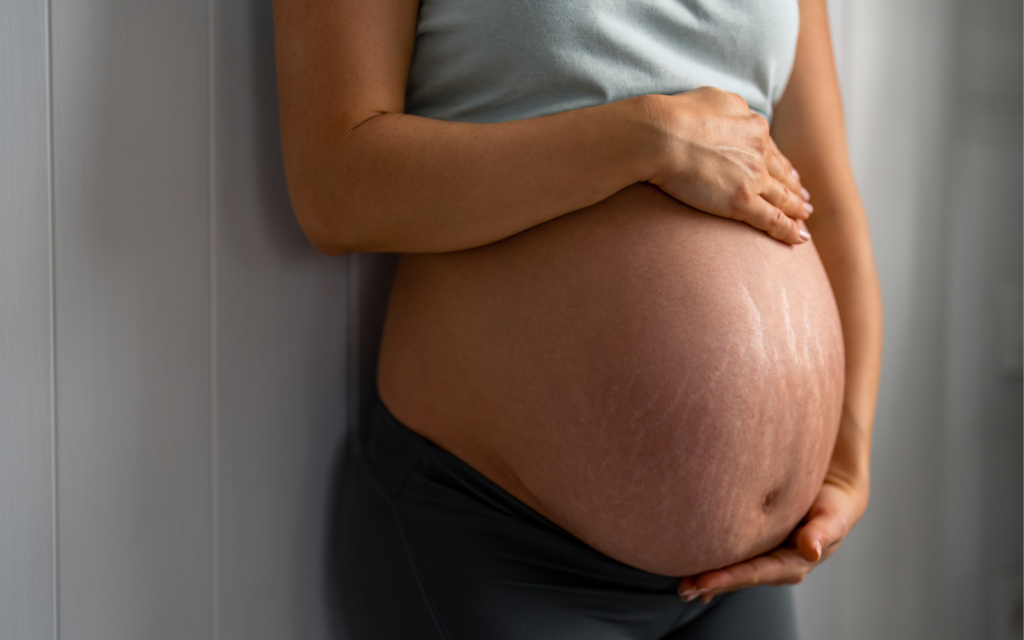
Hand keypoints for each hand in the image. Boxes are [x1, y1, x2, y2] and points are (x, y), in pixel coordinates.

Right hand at [646, 87, 813, 244]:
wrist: (663, 135)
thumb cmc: (678, 115)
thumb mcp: (715, 98)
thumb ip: (733, 108)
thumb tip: (738, 115)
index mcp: (754, 127)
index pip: (772, 152)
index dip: (783, 166)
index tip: (790, 175)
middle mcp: (760, 152)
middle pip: (782, 175)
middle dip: (795, 188)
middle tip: (804, 200)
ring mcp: (753, 178)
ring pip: (782, 198)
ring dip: (796, 209)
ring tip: (803, 218)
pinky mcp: (741, 202)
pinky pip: (772, 219)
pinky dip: (788, 230)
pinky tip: (799, 237)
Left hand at [676, 473, 868, 603]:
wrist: (832, 495)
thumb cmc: (832, 505)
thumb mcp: (831, 517)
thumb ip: (821, 532)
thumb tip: (810, 549)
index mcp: (793, 564)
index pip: (754, 573)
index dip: (728, 578)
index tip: (701, 581)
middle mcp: (776, 567)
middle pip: (739, 578)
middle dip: (711, 584)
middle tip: (682, 589)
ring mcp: (766, 559)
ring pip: (734, 571)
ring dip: (709, 580)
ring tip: (682, 586)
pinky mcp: (758, 548)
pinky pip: (734, 560)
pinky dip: (715, 568)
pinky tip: (695, 576)